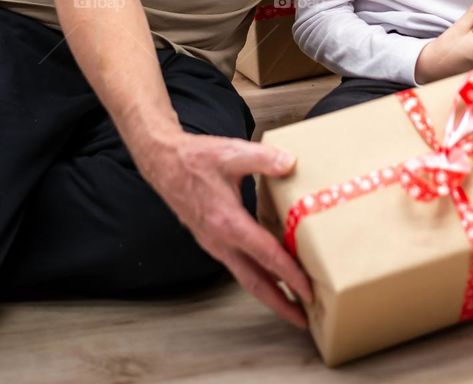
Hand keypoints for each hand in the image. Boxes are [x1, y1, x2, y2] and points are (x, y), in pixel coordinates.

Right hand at [136, 131, 312, 325]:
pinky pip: (238, 264)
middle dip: (280, 304)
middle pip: (255, 282)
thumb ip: (263, 159)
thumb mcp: (231, 153)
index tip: (308, 291)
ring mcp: (214, 243)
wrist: (163, 163)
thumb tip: (290, 163)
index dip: (290, 275)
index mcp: (227, 223)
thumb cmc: (194, 158)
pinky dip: (257, 274)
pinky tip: (270, 270)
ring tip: (292, 301)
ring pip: (246, 276)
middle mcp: (220, 241)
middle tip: (304, 320)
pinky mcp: (212, 239)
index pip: (266, 256)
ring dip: (270, 291)